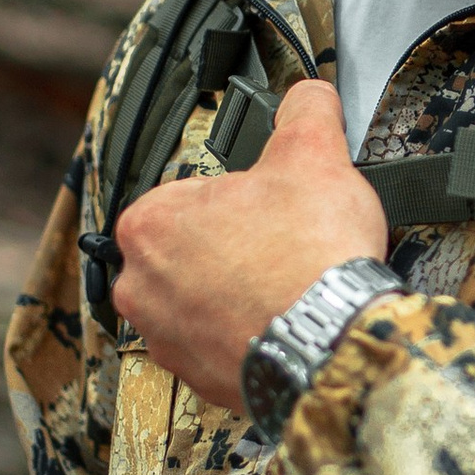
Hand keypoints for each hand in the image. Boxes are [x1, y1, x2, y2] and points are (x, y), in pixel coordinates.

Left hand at [112, 75, 388, 411]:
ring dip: (235, 292)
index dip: (236, 196)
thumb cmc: (310, 258)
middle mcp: (141, 285)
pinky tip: (282, 320)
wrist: (333, 343)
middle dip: (231, 246)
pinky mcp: (197, 378)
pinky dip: (245, 334)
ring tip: (284, 284)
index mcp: (149, 223)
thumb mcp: (313, 154)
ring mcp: (166, 337)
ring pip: (200, 299)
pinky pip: (217, 345)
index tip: (265, 206)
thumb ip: (304, 113)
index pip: (187, 193)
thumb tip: (309, 97)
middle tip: (279, 243)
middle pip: (189, 249)